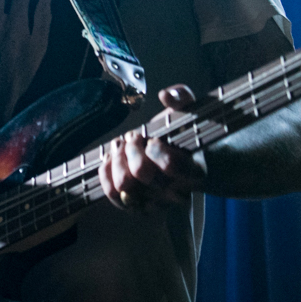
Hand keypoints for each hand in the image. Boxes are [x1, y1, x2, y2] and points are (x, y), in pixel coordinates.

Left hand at [99, 85, 206, 211]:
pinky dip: (106, 173)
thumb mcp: (191, 112)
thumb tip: (165, 96)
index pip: (171, 166)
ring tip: (121, 145)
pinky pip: (113, 195)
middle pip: (142, 173)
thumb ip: (183, 98)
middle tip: (134, 137)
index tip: (153, 138)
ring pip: (124, 185)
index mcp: (193, 171)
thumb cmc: (185, 137)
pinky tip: (110, 158)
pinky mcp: (137, 205)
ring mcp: (154, 202)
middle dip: (132, 148)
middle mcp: (175, 192)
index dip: (156, 149)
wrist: (186, 165)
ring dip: (117, 160)